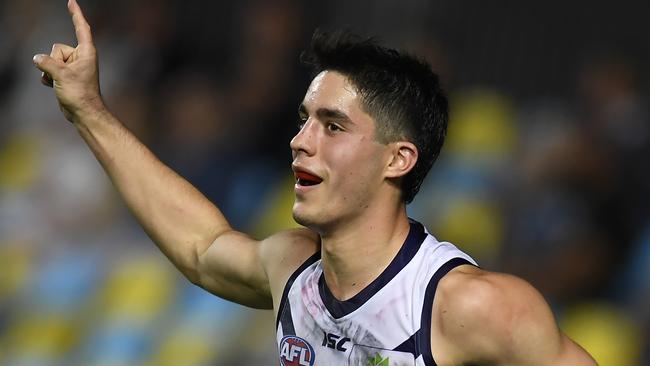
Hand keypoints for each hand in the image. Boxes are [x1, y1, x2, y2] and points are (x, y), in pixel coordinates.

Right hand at [33, 0, 103, 122]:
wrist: (83, 112)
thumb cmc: (80, 93)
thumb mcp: (61, 74)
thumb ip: (46, 62)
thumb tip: (37, 58)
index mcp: (87, 52)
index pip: (81, 28)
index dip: (76, 14)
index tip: (71, 1)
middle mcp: (81, 57)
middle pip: (57, 48)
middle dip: (55, 61)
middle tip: (66, 76)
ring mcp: (72, 66)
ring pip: (51, 59)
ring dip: (50, 71)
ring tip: (62, 83)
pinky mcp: (66, 75)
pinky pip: (49, 69)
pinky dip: (49, 78)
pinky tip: (56, 86)